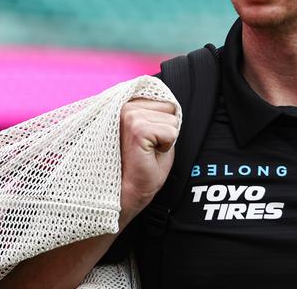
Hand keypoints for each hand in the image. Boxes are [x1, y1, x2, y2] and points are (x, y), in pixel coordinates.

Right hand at [119, 98, 178, 224]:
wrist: (127, 193)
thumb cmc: (139, 167)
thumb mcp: (151, 132)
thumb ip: (156, 115)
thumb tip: (172, 104)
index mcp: (126, 105)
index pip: (163, 102)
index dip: (163, 124)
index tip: (147, 140)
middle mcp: (124, 106)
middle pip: (169, 108)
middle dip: (165, 130)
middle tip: (146, 148)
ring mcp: (129, 115)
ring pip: (171, 120)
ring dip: (165, 139)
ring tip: (146, 151)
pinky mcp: (137, 129)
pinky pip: (171, 132)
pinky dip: (166, 146)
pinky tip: (148, 155)